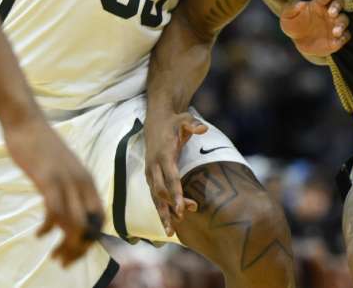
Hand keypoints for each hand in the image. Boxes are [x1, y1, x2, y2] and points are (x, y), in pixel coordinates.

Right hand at [4, 116, 104, 265]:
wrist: (26, 122)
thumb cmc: (41, 147)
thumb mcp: (62, 170)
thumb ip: (68, 188)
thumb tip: (67, 211)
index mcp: (88, 181)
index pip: (101, 218)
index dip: (92, 239)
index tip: (76, 252)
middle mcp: (82, 182)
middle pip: (90, 226)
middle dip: (80, 249)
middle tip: (64, 262)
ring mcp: (66, 181)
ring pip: (74, 223)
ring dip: (66, 245)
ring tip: (54, 256)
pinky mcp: (47, 179)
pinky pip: (54, 211)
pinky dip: (48, 228)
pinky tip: (40, 234)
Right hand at [143, 110, 208, 235]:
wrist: (155, 121)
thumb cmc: (174, 122)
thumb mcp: (184, 119)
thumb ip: (193, 125)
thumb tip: (203, 129)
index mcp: (163, 155)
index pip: (170, 178)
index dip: (176, 194)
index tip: (182, 209)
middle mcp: (153, 166)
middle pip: (162, 191)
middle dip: (173, 205)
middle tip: (187, 215)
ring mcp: (150, 172)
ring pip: (155, 197)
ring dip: (163, 214)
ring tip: (171, 232)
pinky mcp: (149, 177)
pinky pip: (154, 196)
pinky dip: (160, 209)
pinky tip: (167, 223)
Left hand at [280, 0, 349, 64]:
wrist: (296, 40)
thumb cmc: (293, 23)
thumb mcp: (286, 15)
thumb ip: (291, 8)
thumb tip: (300, 4)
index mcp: (318, 4)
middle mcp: (329, 13)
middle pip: (339, 5)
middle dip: (337, 8)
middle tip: (331, 14)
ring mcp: (334, 25)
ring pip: (344, 20)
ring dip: (341, 25)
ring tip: (335, 32)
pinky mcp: (336, 38)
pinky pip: (345, 36)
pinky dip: (343, 38)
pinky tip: (337, 41)